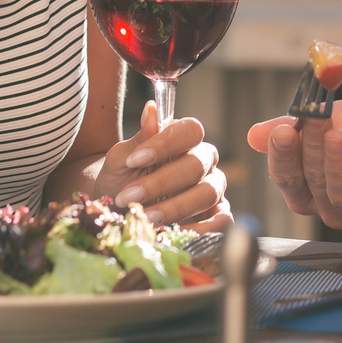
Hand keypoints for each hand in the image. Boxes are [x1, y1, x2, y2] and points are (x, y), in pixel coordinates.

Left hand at [94, 101, 230, 231]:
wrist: (120, 213)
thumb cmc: (121, 181)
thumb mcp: (120, 161)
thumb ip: (138, 139)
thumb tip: (151, 109)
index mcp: (184, 141)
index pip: (190, 130)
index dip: (165, 143)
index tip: (134, 159)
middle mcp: (204, 162)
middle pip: (197, 164)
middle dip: (160, 182)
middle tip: (129, 196)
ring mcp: (214, 189)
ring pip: (207, 192)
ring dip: (173, 207)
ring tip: (145, 218)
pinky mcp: (218, 217)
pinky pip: (221, 222)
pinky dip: (198, 229)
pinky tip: (172, 233)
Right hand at [248, 101, 341, 229]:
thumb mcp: (335, 120)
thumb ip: (299, 126)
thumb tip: (255, 134)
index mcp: (312, 187)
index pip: (288, 178)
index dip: (282, 157)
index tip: (281, 131)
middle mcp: (334, 205)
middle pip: (313, 184)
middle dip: (311, 149)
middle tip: (315, 119)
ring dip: (337, 168)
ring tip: (337, 136)